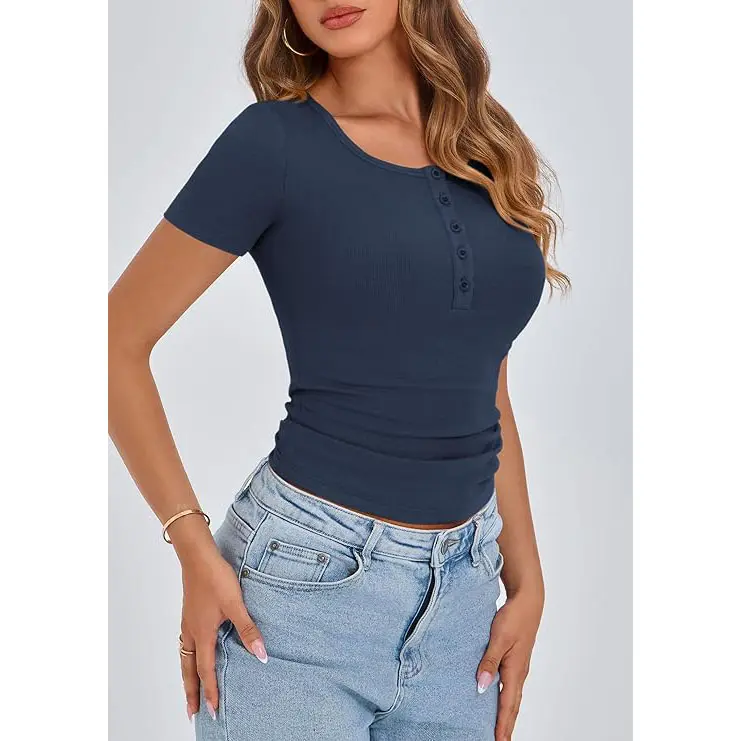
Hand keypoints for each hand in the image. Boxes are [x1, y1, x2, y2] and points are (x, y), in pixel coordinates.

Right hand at [178, 546, 267, 721]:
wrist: (198, 557)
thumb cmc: (216, 578)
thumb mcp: (236, 605)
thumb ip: (248, 630)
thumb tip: (261, 655)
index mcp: (202, 634)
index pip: (206, 670)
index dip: (210, 691)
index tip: (213, 711)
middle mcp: (191, 632)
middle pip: (189, 670)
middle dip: (191, 692)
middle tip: (192, 712)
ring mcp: (188, 623)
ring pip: (184, 658)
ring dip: (187, 676)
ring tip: (190, 689)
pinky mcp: (190, 613)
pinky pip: (185, 644)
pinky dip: (187, 658)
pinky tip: (194, 653)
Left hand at [477, 590, 543, 740]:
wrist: (527, 601)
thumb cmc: (514, 617)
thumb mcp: (498, 638)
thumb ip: (489, 662)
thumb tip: (481, 686)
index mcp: (515, 671)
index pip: (507, 704)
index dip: (502, 724)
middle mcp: (518, 672)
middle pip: (512, 705)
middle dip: (506, 725)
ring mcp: (518, 666)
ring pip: (512, 696)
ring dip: (506, 713)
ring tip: (500, 728)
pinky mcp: (515, 659)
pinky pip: (510, 685)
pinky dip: (505, 698)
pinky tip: (498, 698)